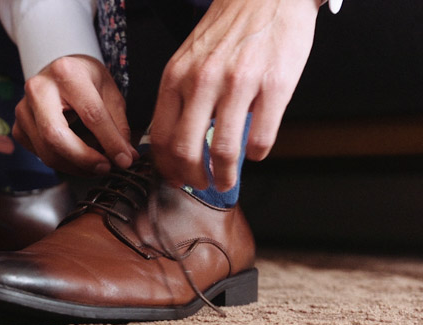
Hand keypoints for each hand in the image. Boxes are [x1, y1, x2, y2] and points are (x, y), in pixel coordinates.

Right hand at [13, 55, 137, 175]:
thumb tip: (126, 157)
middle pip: (56, 136)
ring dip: (75, 166)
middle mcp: (38, 89)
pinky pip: (40, 155)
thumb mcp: (109, 91)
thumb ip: (118, 124)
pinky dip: (63, 163)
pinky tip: (78, 158)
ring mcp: (23, 109)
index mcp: (66, 72)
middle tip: (106, 168)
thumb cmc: (85, 79)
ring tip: (96, 165)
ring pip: (47, 151)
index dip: (110, 141)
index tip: (124, 160)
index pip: (90, 114)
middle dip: (84, 159)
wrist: (59, 72)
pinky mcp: (18, 127)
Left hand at [150, 0, 320, 190]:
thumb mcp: (189, 58)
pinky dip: (257, 154)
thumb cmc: (228, 29)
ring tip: (227, 180)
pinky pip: (262, 137)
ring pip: (225, 151)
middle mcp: (203, 82)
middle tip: (201, 185)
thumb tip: (175, 141)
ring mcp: (239, 84)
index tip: (175, 178)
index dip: (167, 167)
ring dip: (225, 175)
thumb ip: (180, 96)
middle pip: (187, 151)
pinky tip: (256, 153)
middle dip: (192, 178)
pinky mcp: (274, 85)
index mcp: (176, 77)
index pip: (161, 137)